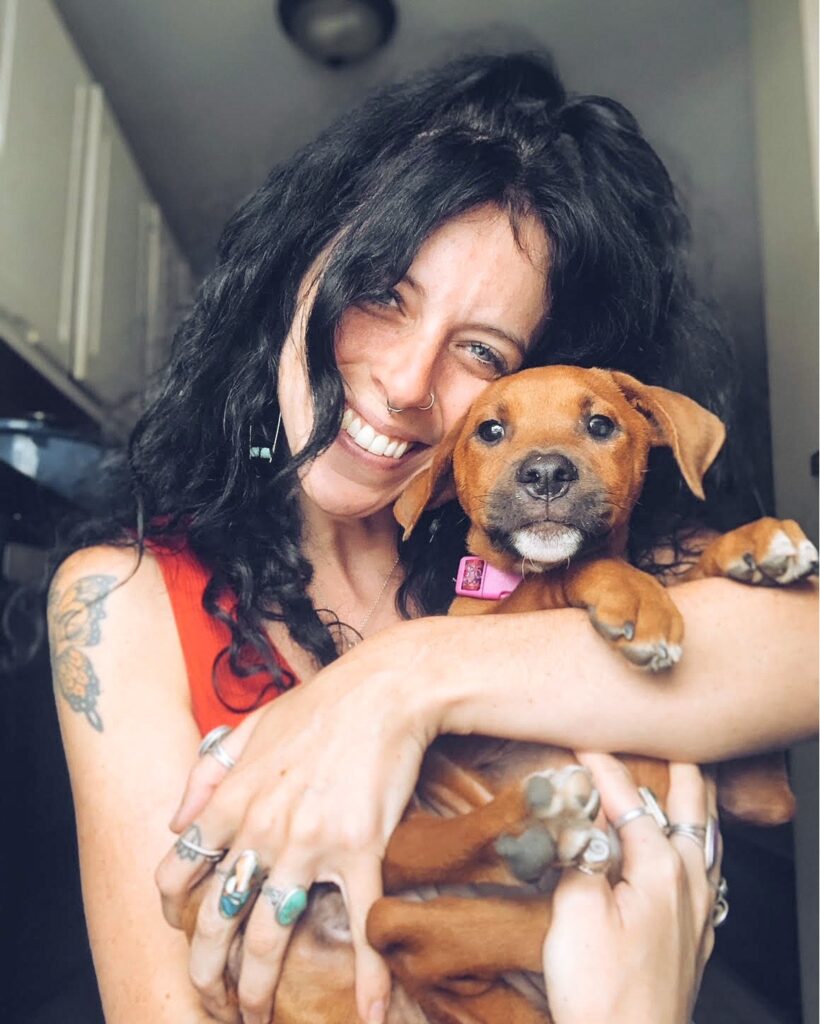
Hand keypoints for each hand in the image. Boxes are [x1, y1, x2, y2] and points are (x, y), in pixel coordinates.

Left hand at [155, 623, 434, 1023]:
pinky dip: (367, 974)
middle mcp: (260, 829)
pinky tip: (368, 1011)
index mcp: (231, 799)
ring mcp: (308, 844)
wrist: (384, 689)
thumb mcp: (250, 725)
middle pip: (216, 918)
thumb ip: (207, 772)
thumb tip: (176, 819)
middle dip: (206, 971)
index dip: (172, 909)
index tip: (181, 931)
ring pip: (270, 935)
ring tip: (257, 1018)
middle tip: (211, 1001)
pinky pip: (359, 922)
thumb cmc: (320, 704)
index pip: (178, 869)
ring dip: (259, 989)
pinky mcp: (360, 849)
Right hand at [542, 753, 719, 1023]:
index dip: (604, 768)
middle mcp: (688, 884)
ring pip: (707, 841)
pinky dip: (702, 848)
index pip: (630, 800)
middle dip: (681, 770)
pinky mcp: (694, 940)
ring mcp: (697, 913)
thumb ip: (581, 855)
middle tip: (672, 740)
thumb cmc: (603, 992)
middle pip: (692, 811)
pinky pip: (709, 875)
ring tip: (692, 784)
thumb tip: (583, 823)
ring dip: (698, 806)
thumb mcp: (576, 911)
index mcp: (661, 869)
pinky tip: (695, 857)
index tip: (585, 746)